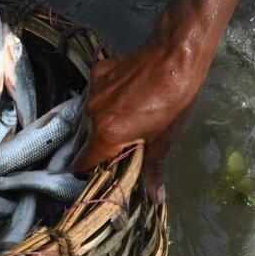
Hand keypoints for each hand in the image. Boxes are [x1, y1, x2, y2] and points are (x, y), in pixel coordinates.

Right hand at [71, 40, 202, 201]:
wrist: (175, 56)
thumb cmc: (174, 102)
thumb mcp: (165, 139)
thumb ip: (153, 169)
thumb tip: (156, 199)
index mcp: (105, 134)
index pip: (81, 163)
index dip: (87, 172)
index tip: (99, 173)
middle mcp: (91, 114)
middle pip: (79, 143)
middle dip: (91, 151)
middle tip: (111, 152)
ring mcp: (91, 92)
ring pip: (82, 119)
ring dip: (93, 128)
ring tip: (114, 128)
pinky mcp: (96, 74)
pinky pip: (89, 97)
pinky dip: (99, 105)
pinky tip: (118, 102)